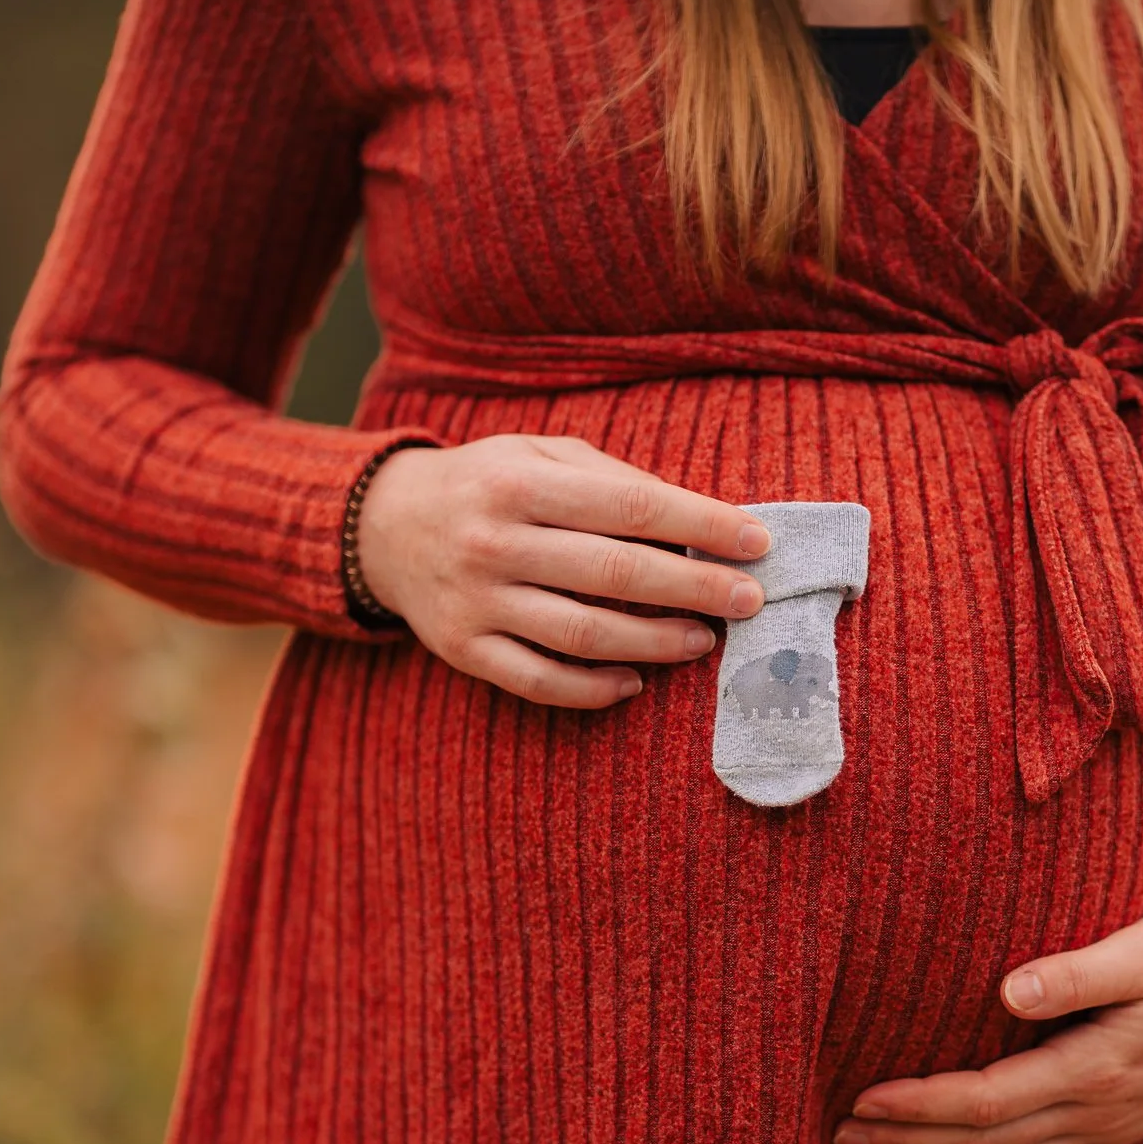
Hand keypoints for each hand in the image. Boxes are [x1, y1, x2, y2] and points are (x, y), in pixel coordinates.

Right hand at [358, 434, 772, 707]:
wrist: (384, 527)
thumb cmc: (487, 485)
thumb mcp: (539, 455)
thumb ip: (611, 479)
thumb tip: (695, 514)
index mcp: (520, 484)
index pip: (631, 507)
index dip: (701, 526)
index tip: (757, 541)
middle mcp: (494, 542)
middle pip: (615, 573)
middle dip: (695, 587)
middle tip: (749, 598)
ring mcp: (477, 602)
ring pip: (582, 634)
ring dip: (654, 641)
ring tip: (703, 640)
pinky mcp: (464, 650)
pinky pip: (539, 681)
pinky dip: (593, 687)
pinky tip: (635, 680)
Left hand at [836, 905, 1142, 1143]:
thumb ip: (1080, 971)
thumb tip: (1010, 989)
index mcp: (1098, 1068)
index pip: (988, 1102)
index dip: (921, 1106)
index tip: (862, 1098)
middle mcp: (1100, 1112)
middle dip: (909, 1142)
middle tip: (841, 1130)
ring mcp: (1111, 1130)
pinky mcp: (1119, 1130)